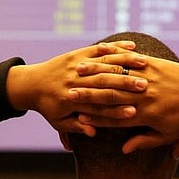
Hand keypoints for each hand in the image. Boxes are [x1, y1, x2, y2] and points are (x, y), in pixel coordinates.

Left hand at [7, 41, 148, 135]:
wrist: (31, 84)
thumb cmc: (48, 106)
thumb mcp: (59, 122)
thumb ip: (77, 127)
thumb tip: (93, 132)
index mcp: (71, 100)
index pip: (99, 106)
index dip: (117, 110)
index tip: (135, 112)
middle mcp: (75, 81)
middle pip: (106, 83)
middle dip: (127, 84)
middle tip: (147, 87)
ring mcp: (77, 65)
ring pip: (105, 62)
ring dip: (126, 62)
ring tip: (145, 64)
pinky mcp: (78, 53)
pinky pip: (100, 48)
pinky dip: (116, 47)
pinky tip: (133, 46)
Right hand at [76, 56, 178, 152]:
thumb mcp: (166, 134)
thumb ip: (143, 141)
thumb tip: (124, 149)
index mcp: (145, 115)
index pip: (113, 117)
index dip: (94, 116)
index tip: (77, 116)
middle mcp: (145, 96)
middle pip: (110, 96)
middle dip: (88, 95)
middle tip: (69, 93)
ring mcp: (149, 78)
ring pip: (118, 76)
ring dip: (96, 73)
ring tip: (78, 71)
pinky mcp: (155, 64)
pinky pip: (131, 61)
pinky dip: (115, 59)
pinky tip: (101, 57)